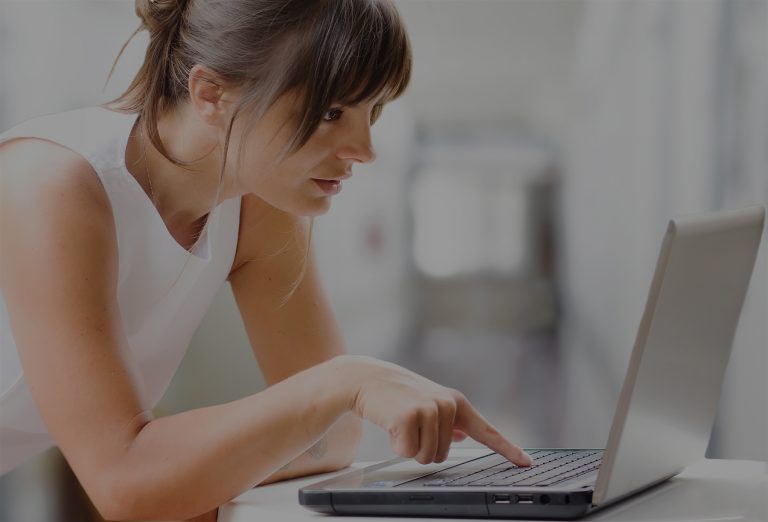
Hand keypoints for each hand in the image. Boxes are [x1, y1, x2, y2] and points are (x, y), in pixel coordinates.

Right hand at [336, 355, 531, 466]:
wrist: (368, 379)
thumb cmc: (398, 395)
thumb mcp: (429, 403)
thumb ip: (450, 421)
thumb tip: (464, 435)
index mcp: (457, 404)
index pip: (487, 431)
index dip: (508, 449)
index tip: (527, 462)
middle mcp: (449, 405)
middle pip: (442, 456)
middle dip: (422, 447)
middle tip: (409, 424)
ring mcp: (431, 410)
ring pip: (427, 457)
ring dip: (410, 446)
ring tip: (401, 423)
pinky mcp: (411, 416)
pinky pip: (409, 452)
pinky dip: (397, 444)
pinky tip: (392, 423)